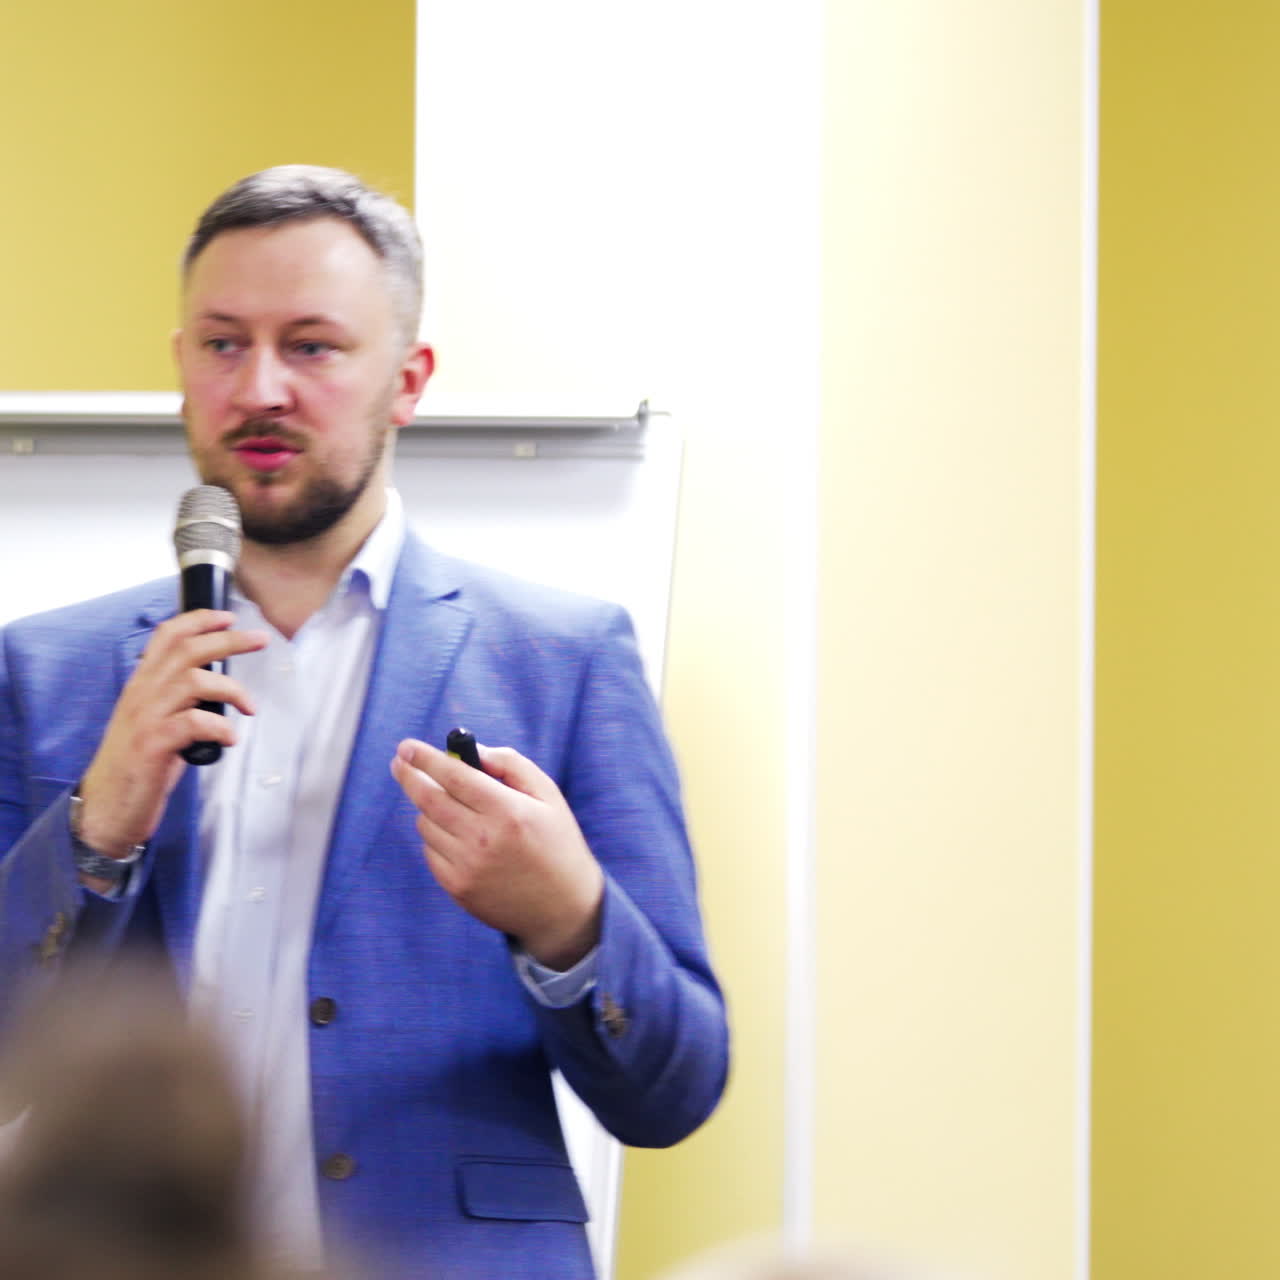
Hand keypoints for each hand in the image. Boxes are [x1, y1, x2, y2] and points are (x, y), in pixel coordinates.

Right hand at [77, 610, 267, 857]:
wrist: (105, 807)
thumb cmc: (137, 765)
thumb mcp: (154, 720)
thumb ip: (177, 698)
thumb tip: (216, 683)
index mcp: (142, 684)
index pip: (166, 636)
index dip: (199, 620)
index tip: (229, 617)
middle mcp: (142, 694)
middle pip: (188, 650)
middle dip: (229, 640)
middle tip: (261, 639)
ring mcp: (146, 718)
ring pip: (193, 680)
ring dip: (232, 689)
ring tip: (250, 707)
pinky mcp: (152, 745)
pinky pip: (193, 723)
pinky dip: (219, 727)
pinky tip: (230, 739)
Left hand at [390, 739, 603, 969]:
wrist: (563, 907)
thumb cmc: (556, 842)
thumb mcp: (548, 795)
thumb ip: (510, 764)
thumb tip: (472, 751)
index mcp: (508, 811)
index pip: (454, 776)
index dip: (425, 758)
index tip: (407, 747)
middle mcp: (483, 839)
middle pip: (428, 799)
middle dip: (408, 775)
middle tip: (399, 762)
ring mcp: (467, 867)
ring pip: (426, 824)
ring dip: (430, 808)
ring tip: (453, 808)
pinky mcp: (457, 888)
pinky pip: (430, 851)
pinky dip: (436, 837)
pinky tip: (459, 837)